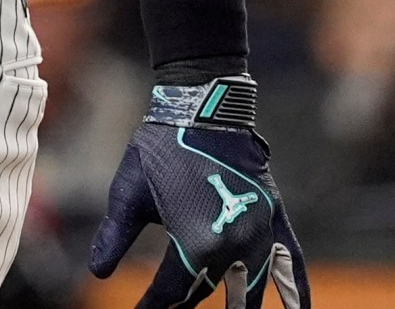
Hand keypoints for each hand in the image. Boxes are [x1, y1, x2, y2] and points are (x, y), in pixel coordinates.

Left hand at [90, 77, 310, 307]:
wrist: (203, 106)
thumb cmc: (160, 148)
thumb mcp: (128, 194)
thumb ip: (114, 238)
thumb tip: (97, 274)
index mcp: (196, 241)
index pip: (172, 291)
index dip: (152, 306)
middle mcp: (234, 243)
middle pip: (208, 292)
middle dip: (185, 304)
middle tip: (169, 307)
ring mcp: (260, 232)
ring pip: (249, 288)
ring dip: (238, 308)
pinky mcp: (274, 217)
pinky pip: (292, 262)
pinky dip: (297, 292)